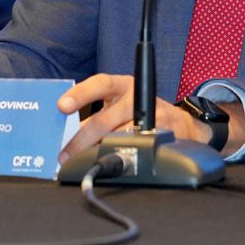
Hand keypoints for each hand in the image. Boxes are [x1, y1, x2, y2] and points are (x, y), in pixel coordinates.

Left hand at [56, 74, 241, 163]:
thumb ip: (94, 116)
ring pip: (118, 136)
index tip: (62, 105)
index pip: (100, 84)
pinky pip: (135, 147)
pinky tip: (112, 161)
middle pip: (105, 118)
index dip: (81, 94)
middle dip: (82, 139)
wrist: (181, 124)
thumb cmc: (140, 113)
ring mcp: (151, 114)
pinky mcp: (161, 132)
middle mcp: (137, 96)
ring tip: (84, 160)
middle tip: (65, 154)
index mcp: (123, 85)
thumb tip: (63, 134)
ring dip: (99, 150)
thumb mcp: (119, 105)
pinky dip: (121, 155)